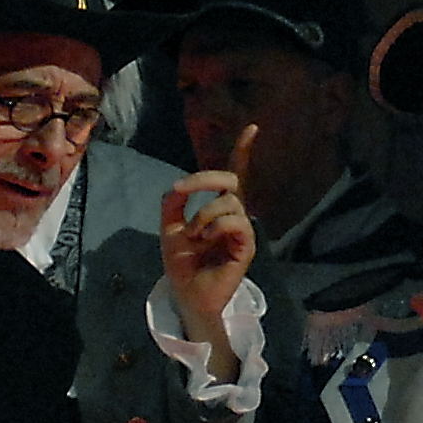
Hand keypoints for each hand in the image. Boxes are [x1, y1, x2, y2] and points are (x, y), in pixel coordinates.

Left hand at [161, 123, 260, 335]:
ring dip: (204, 214)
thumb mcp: (169, 226)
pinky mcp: (246, 246)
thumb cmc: (182, 262)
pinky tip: (205, 240)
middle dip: (205, 178)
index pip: (235, 175)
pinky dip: (215, 226)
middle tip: (182, 191)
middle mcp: (234, 215)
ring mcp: (242, 230)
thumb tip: (180, 186)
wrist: (186, 294)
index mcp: (218, 208)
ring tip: (193, 235)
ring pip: (229, 202)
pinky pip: (236, 222)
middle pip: (230, 179)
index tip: (253, 128)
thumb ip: (173, 203)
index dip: (243, 151)